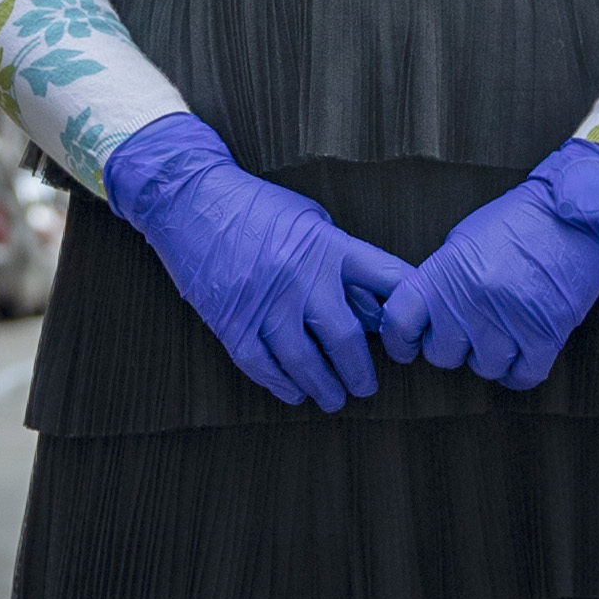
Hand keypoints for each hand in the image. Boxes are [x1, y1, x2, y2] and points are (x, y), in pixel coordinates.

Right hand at [101, 114, 415, 412]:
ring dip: (324, 387)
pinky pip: (262, 365)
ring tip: (333, 398)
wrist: (189, 199)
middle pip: (345, 338)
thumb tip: (371, 306)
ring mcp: (263, 302)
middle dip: (360, 372)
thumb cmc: (257, 208)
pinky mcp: (230, 321)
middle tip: (365, 387)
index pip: (387, 281)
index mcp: (329, 247)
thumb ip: (341, 259)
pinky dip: (282, 384)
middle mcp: (300, 277)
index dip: (405, 315)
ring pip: (304, 361)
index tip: (409, 339)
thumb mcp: (311, 220)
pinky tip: (294, 392)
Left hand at [376, 140, 598, 391]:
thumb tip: (421, 319)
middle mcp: (472, 300)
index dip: (398, 340)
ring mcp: (510, 321)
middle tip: (468, 328)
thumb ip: (439, 282)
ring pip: (483, 368)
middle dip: (451, 345)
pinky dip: (521, 370)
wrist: (576, 213)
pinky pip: (522, 377)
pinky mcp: (546, 336)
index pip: (400, 323)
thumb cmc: (518, 222)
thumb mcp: (462, 242)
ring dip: (490, 356)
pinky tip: (524, 351)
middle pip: (441, 354)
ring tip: (503, 330)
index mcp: (445, 272)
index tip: (406, 345)